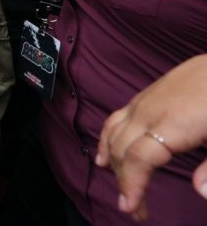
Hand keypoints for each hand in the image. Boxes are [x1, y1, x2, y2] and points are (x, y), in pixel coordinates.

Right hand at [96, 55, 206, 219]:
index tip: (132, 209)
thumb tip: (201, 191)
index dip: (132, 185)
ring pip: (114, 132)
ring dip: (112, 161)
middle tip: (135, 209)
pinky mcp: (147, 94)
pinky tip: (105, 151)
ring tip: (119, 185)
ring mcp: (145, 100)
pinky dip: (107, 137)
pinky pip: (117, 117)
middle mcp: (149, 111)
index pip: (138, 159)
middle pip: (122, 149)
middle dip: (123, 180)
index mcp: (171, 123)